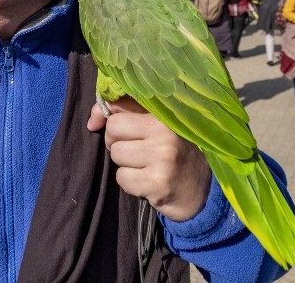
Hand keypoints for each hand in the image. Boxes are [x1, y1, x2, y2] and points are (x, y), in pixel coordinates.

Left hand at [87, 97, 211, 221]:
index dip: (106, 115)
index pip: (119, 103)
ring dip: (125, 165)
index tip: (107, 125)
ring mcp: (163, 156)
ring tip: (145, 166)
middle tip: (136, 150)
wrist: (203, 191)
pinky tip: (148, 182)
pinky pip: (123, 178)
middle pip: (113, 129)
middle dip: (117, 142)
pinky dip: (130, 183)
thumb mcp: (155, 127)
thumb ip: (124, 113)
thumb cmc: (172, 154)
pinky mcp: (158, 182)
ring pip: (116, 155)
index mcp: (163, 113)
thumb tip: (91, 121)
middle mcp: (165, 131)